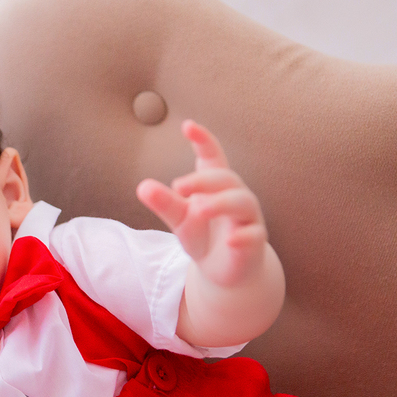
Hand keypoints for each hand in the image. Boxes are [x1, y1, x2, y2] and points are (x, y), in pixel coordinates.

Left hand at [136, 120, 267, 288]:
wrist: (223, 270)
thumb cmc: (203, 235)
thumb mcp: (179, 218)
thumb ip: (164, 203)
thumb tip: (142, 187)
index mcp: (216, 185)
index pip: (213, 157)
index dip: (204, 141)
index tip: (188, 126)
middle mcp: (236, 195)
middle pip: (226, 178)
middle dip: (203, 180)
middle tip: (178, 186)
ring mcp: (248, 218)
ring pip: (242, 202)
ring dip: (221, 203)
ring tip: (199, 209)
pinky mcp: (254, 241)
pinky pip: (254, 235)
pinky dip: (244, 237)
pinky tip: (231, 241)